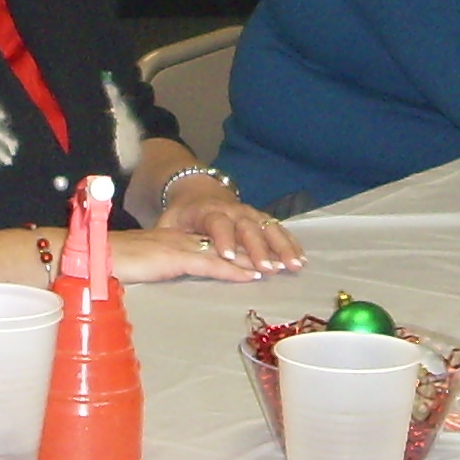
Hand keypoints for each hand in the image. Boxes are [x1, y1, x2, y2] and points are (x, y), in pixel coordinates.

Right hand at [108, 222, 293, 283]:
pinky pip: (211, 264)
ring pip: (226, 251)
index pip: (216, 239)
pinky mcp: (176, 258)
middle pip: (229, 242)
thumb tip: (171, 274)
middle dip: (257, 250)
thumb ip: (158, 264)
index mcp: (177, 237)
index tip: (265, 252)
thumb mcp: (143, 262)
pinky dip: (234, 270)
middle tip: (284, 260)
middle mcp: (184, 237)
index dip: (242, 245)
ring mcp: (181, 246)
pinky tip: (252, 276)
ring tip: (278, 268)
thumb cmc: (111, 261)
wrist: (93, 254)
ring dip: (253, 260)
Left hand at [156, 182, 303, 274]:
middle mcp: (233, 210)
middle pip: (248, 228)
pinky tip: (301, 258)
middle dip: (259, 249)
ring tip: (294, 265)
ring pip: (268, 228)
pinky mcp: (260, 217)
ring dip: (282, 246)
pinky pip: (277, 229)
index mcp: (208, 211)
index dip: (223, 238)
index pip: (217, 223)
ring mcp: (249, 213)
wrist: (197, 190)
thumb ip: (167, 235)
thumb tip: (158, 251)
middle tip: (268, 269)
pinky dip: (290, 242)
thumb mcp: (169, 222)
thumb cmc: (183, 215)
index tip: (227, 256)